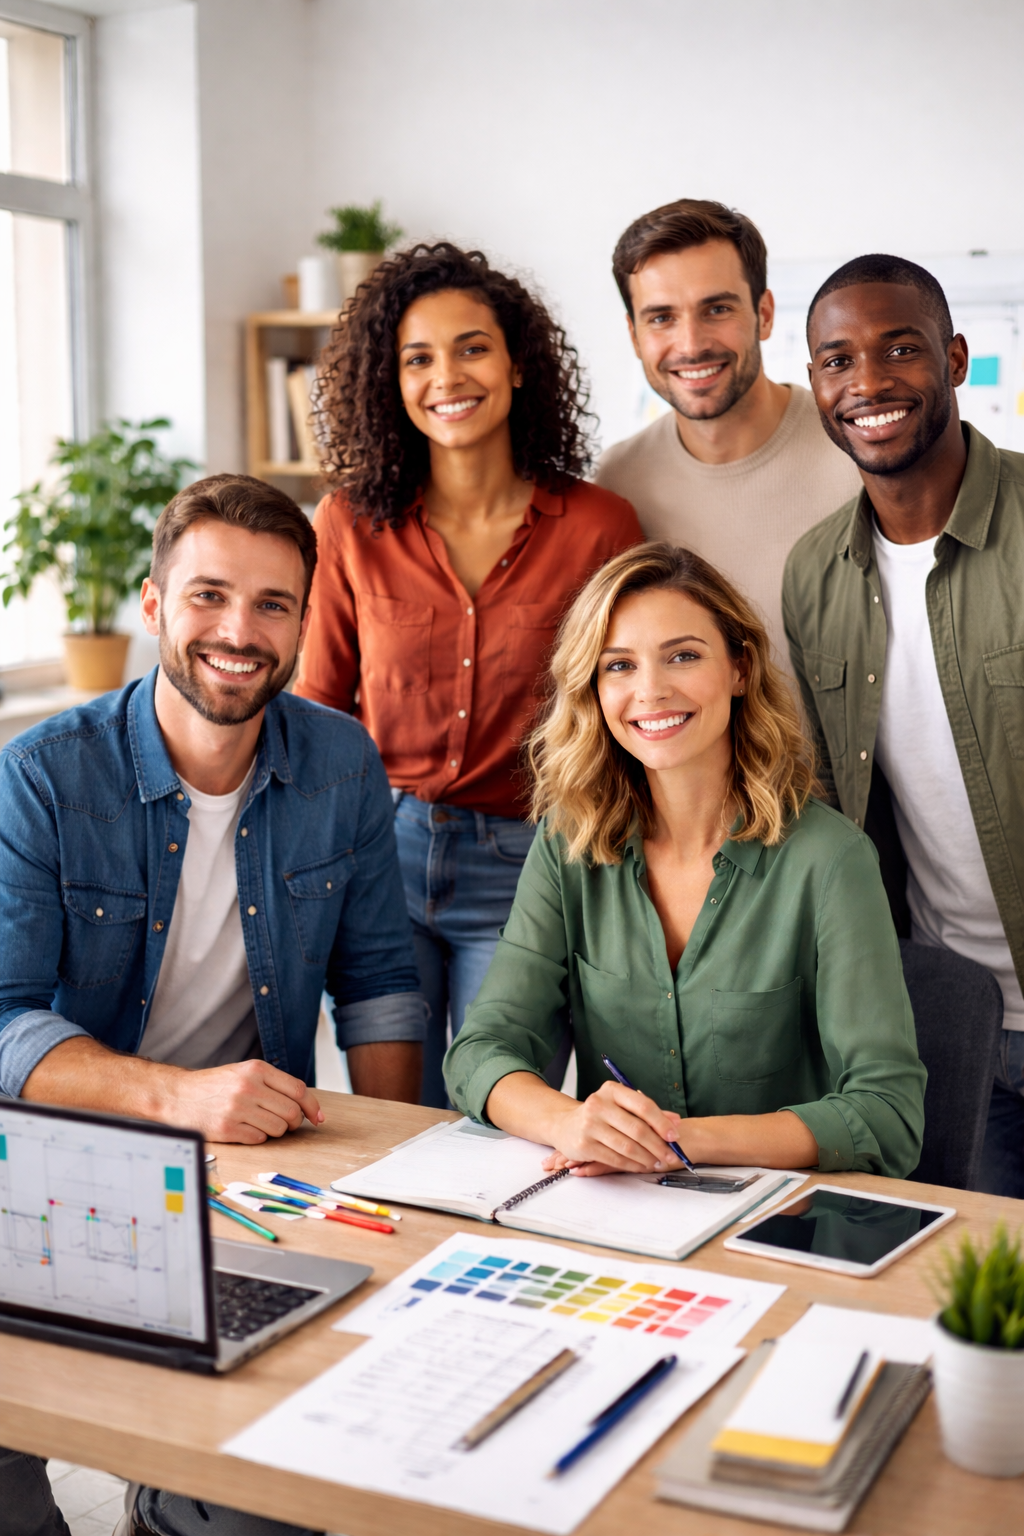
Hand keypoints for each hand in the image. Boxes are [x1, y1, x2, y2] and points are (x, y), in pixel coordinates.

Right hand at [164, 1059, 323, 1143]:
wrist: (178, 1095)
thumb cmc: (216, 1085)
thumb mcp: (244, 1072)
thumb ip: (274, 1084)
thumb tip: (307, 1107)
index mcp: (256, 1069)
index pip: (298, 1090)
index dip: (312, 1106)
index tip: (318, 1118)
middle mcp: (249, 1087)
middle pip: (292, 1112)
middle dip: (294, 1122)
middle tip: (285, 1123)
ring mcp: (238, 1109)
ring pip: (279, 1129)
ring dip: (276, 1131)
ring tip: (261, 1123)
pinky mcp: (228, 1129)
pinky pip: (260, 1140)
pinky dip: (258, 1138)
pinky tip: (245, 1129)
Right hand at [537, 1081, 687, 1177]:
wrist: (564, 1125)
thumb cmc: (599, 1115)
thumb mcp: (621, 1107)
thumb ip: (648, 1113)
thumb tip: (675, 1122)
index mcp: (611, 1090)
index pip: (643, 1105)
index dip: (662, 1122)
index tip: (675, 1136)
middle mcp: (598, 1105)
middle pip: (637, 1129)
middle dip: (658, 1145)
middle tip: (671, 1155)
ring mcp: (589, 1125)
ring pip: (627, 1146)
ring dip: (647, 1158)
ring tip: (658, 1162)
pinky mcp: (584, 1146)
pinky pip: (615, 1159)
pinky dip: (632, 1165)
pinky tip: (641, 1166)